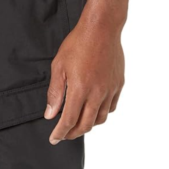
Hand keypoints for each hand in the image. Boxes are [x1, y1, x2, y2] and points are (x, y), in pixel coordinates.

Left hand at [44, 16, 124, 143]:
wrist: (102, 28)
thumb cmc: (78, 43)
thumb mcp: (59, 66)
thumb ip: (55, 92)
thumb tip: (50, 114)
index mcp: (80, 89)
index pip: (69, 121)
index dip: (60, 133)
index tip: (54, 139)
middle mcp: (97, 93)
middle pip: (86, 125)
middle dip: (73, 133)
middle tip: (64, 134)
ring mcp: (110, 90)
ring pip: (100, 118)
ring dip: (88, 125)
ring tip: (78, 123)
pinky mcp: (118, 84)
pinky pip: (111, 107)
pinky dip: (101, 113)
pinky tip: (94, 109)